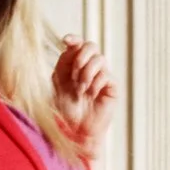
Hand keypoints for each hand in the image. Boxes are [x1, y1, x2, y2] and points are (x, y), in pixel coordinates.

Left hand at [52, 37, 116, 165]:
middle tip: (74, 75)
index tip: (66, 40)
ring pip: (100, 59)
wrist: (74, 131)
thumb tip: (68, 44)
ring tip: (80, 90)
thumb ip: (63, 63)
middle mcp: (90, 68)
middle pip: (91, 46)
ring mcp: (102, 77)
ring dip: (86, 73)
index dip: (74, 39)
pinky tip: (91, 95)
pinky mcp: (112, 87)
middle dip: (81, 58)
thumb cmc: (64, 110)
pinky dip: (95, 83)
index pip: (78, 44)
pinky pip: (106, 75)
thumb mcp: (58, 83)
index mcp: (75, 65)